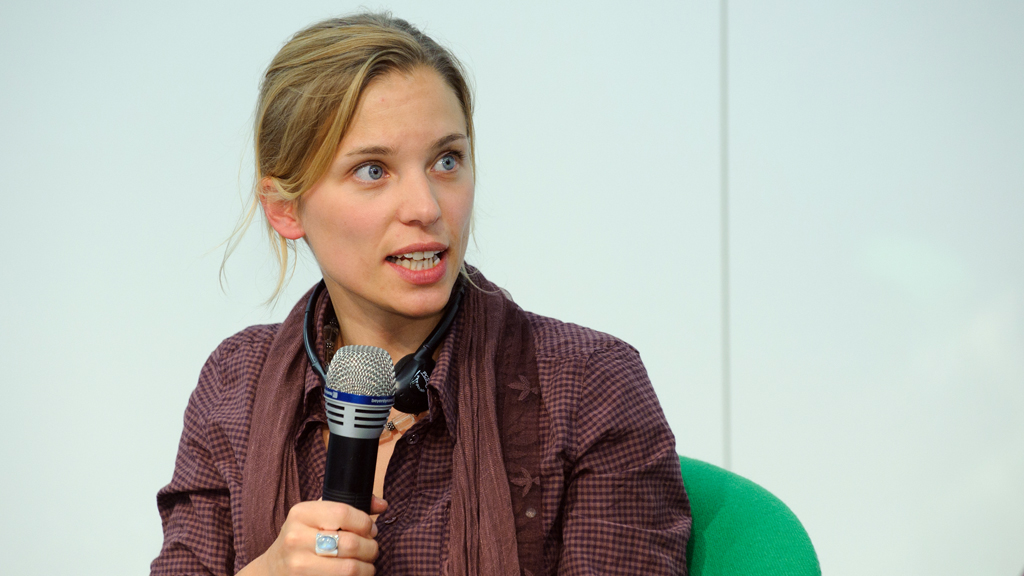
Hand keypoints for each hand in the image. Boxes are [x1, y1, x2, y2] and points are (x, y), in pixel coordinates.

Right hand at [242, 496, 388, 575]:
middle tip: (371, 549)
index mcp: (301, 514)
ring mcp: (298, 565)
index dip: (365, 523)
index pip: (344, 513)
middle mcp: (296, 538)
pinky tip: (355, 574)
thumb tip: (382, 505)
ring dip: (367, 567)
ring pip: (350, 568)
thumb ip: (350, 507)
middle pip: (351, 543)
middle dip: (370, 548)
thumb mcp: (317, 516)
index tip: (370, 529)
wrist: (274, 569)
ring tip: (366, 564)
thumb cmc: (303, 539)